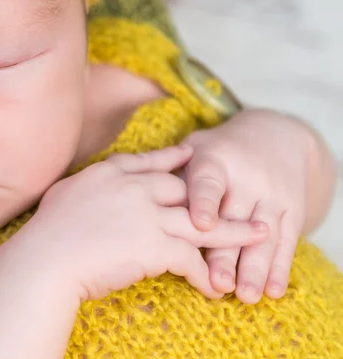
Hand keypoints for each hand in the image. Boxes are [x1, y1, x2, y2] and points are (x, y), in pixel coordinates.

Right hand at [22, 145, 267, 302]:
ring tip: (259, 233)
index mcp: (110, 172)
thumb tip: (87, 187)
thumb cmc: (46, 231)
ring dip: (232, 231)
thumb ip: (86, 185)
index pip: (150, 161)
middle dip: (212, 195)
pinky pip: (189, 258)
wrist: (45, 258)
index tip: (192, 154)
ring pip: (200, 221)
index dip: (174, 159)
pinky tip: (211, 285)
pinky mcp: (155, 245)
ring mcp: (147, 214)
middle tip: (238, 196)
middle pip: (184, 188)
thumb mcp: (64, 193)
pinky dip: (202, 274)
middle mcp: (133, 187)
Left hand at [183, 109, 310, 303]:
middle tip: (218, 283)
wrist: (273, 135)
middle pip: (235, 218)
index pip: (208, 183)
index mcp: (215, 159)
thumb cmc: (217, 151)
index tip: (201, 224)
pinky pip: (287, 241)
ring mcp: (272, 192)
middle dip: (227, 252)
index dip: (204, 203)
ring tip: (244, 294)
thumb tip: (138, 202)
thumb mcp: (194, 150)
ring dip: (254, 267)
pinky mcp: (292, 208)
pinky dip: (279, 267)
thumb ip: (171, 175)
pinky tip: (272, 290)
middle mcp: (247, 175)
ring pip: (263, 234)